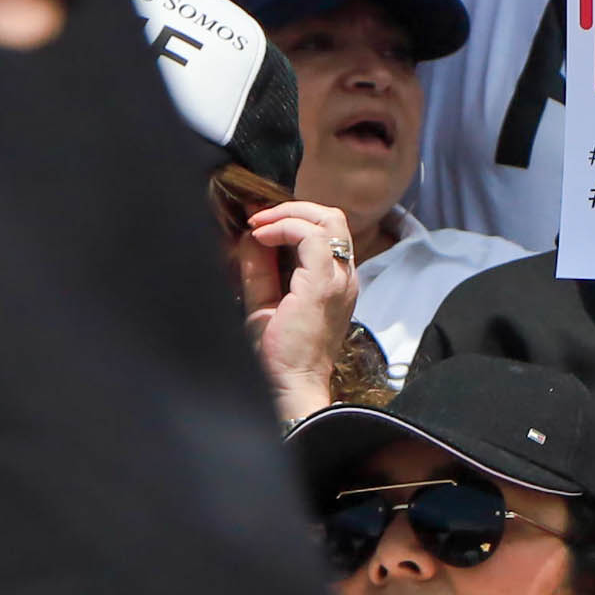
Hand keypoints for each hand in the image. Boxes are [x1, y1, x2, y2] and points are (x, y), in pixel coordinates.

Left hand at [242, 199, 360, 421]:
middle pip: (332, 218)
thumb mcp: (264, 302)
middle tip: (258, 218)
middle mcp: (344, 277)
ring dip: (288, 214)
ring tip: (260, 224)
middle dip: (293, 209)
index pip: (326, 232)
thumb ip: (260, 268)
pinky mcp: (324, 283)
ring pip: (327, 219)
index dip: (292, 219)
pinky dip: (285, 228)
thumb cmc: (279, 354)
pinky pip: (312, 236)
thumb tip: (251, 237)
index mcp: (335, 281)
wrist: (290, 385)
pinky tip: (262, 238)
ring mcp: (339, 279)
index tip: (258, 227)